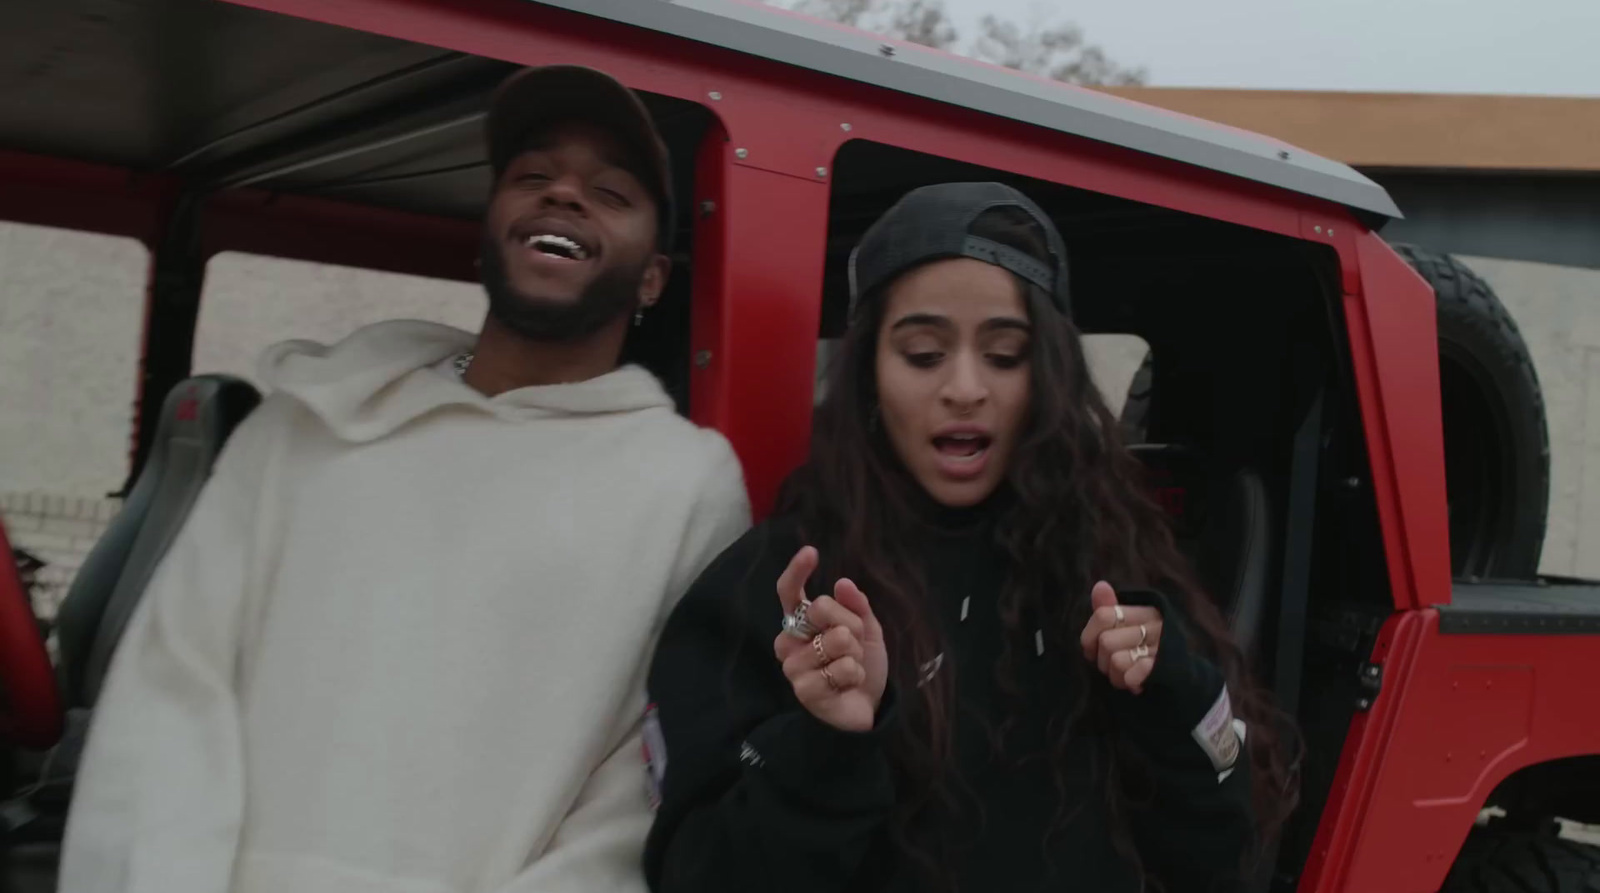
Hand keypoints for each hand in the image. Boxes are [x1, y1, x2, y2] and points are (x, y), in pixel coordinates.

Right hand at [772, 546, 888, 731]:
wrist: (867, 709)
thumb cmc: (861, 666)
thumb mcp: (867, 631)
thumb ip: (856, 606)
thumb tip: (842, 583)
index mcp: (802, 624)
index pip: (790, 593)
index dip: (796, 571)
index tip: (811, 552)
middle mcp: (790, 642)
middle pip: (821, 608)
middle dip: (851, 625)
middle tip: (853, 648)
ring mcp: (793, 666)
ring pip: (837, 639)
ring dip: (855, 655)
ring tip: (850, 671)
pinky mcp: (803, 690)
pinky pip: (842, 668)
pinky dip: (854, 675)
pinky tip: (846, 687)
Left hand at [1079, 581, 1163, 693]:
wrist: (1182, 677)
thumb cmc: (1146, 649)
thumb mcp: (1129, 626)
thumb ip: (1110, 608)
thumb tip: (1100, 585)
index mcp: (1144, 611)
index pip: (1103, 616)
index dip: (1089, 636)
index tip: (1093, 650)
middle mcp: (1154, 626)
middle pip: (1106, 642)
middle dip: (1102, 661)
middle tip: (1113, 666)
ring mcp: (1161, 648)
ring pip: (1116, 662)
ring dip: (1115, 676)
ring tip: (1125, 675)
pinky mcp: (1164, 670)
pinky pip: (1131, 677)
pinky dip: (1128, 683)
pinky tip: (1136, 684)